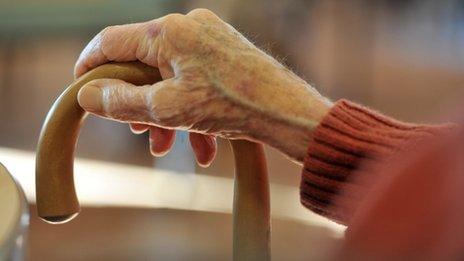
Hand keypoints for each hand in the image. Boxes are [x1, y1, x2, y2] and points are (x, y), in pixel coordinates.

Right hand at [75, 9, 331, 165]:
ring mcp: (208, 39)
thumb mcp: (167, 109)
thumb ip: (121, 102)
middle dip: (137, 104)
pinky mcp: (223, 54)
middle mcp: (188, 28)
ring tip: (167, 148)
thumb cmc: (231, 105)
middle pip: (143, 65)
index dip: (90, 65)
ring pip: (170, 78)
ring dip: (166, 115)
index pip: (111, 42)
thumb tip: (87, 96)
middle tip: (137, 132)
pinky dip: (190, 110)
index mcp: (168, 33)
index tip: (81, 88)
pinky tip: (202, 147)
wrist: (287, 111)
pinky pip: (194, 80)